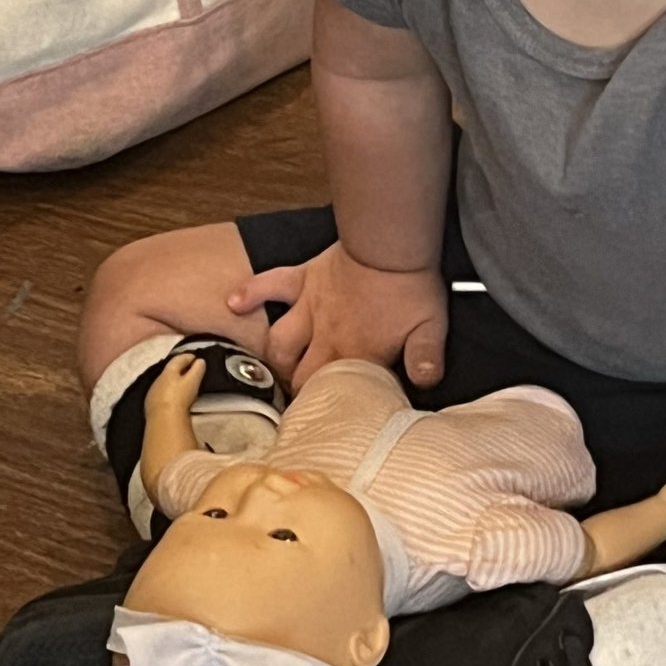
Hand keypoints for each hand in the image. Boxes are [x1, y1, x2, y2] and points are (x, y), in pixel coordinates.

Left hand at [147, 352, 205, 415]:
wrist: (163, 418)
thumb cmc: (180, 397)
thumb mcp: (193, 382)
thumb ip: (197, 370)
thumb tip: (200, 361)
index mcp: (168, 372)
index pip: (178, 360)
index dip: (187, 357)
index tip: (195, 357)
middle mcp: (158, 379)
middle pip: (169, 370)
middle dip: (179, 368)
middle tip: (189, 369)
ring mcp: (153, 392)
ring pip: (164, 382)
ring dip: (172, 380)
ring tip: (181, 383)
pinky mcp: (151, 404)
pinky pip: (161, 393)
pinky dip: (167, 391)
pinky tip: (171, 396)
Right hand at [227, 241, 447, 394]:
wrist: (391, 245)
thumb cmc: (411, 286)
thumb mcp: (430, 329)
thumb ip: (427, 361)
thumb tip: (426, 384)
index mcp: (356, 354)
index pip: (336, 392)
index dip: (330, 409)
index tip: (328, 420)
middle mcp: (325, 337)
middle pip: (300, 374)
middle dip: (297, 392)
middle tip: (299, 404)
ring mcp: (309, 308)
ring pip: (279, 342)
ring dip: (276, 359)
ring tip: (276, 371)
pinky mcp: (302, 280)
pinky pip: (268, 286)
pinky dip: (249, 293)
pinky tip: (234, 305)